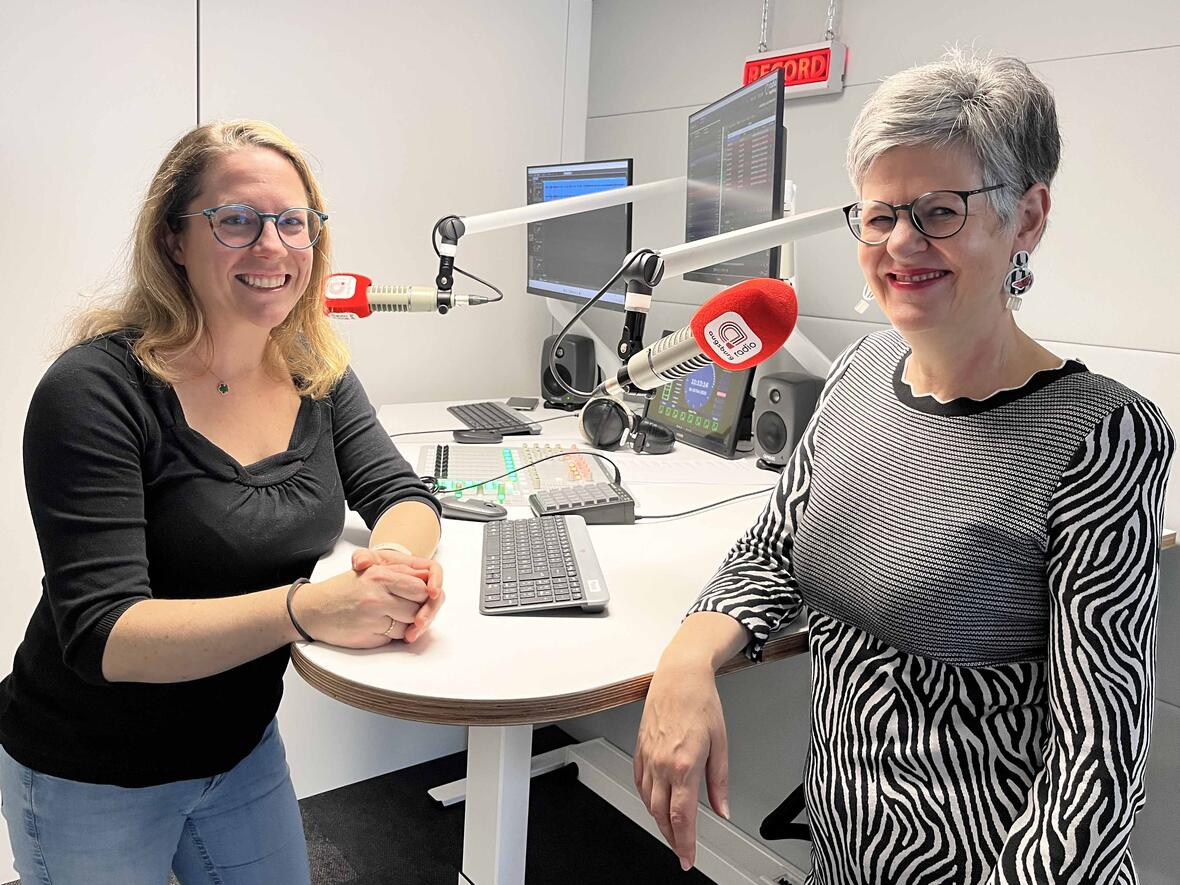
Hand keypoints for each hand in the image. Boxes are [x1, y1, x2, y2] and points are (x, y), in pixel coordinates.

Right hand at [293, 563, 430, 648]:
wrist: (312, 610)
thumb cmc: (343, 590)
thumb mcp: (369, 570)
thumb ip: (398, 573)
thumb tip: (427, 580)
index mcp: (380, 574)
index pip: (421, 586)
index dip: (426, 594)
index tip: (424, 597)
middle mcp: (378, 594)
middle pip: (419, 606)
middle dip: (419, 610)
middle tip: (410, 609)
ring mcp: (373, 617)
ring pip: (409, 625)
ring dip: (406, 624)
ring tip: (390, 617)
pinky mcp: (369, 636)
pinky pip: (395, 638)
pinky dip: (392, 635)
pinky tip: (379, 627)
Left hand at [351, 547, 444, 642]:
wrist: (366, 582)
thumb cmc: (370, 569)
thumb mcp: (365, 559)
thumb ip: (362, 557)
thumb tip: (362, 562)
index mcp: (414, 566)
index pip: (434, 570)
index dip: (436, 581)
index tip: (432, 592)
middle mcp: (421, 583)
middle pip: (436, 596)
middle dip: (430, 610)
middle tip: (420, 622)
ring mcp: (419, 599)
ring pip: (431, 611)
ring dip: (424, 623)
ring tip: (411, 635)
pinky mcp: (414, 613)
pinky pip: (422, 621)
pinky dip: (417, 630)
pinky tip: (407, 637)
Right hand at [634, 656, 729, 870]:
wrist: (679, 676)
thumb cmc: (701, 702)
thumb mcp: (721, 743)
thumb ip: (719, 782)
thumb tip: (723, 809)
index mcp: (684, 765)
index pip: (682, 816)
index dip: (685, 843)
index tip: (688, 858)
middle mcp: (662, 764)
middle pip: (661, 815)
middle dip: (671, 838)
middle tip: (681, 850)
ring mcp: (648, 757)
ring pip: (648, 801)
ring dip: (658, 821)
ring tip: (671, 832)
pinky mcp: (639, 749)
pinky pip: (639, 783)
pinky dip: (646, 799)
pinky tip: (654, 803)